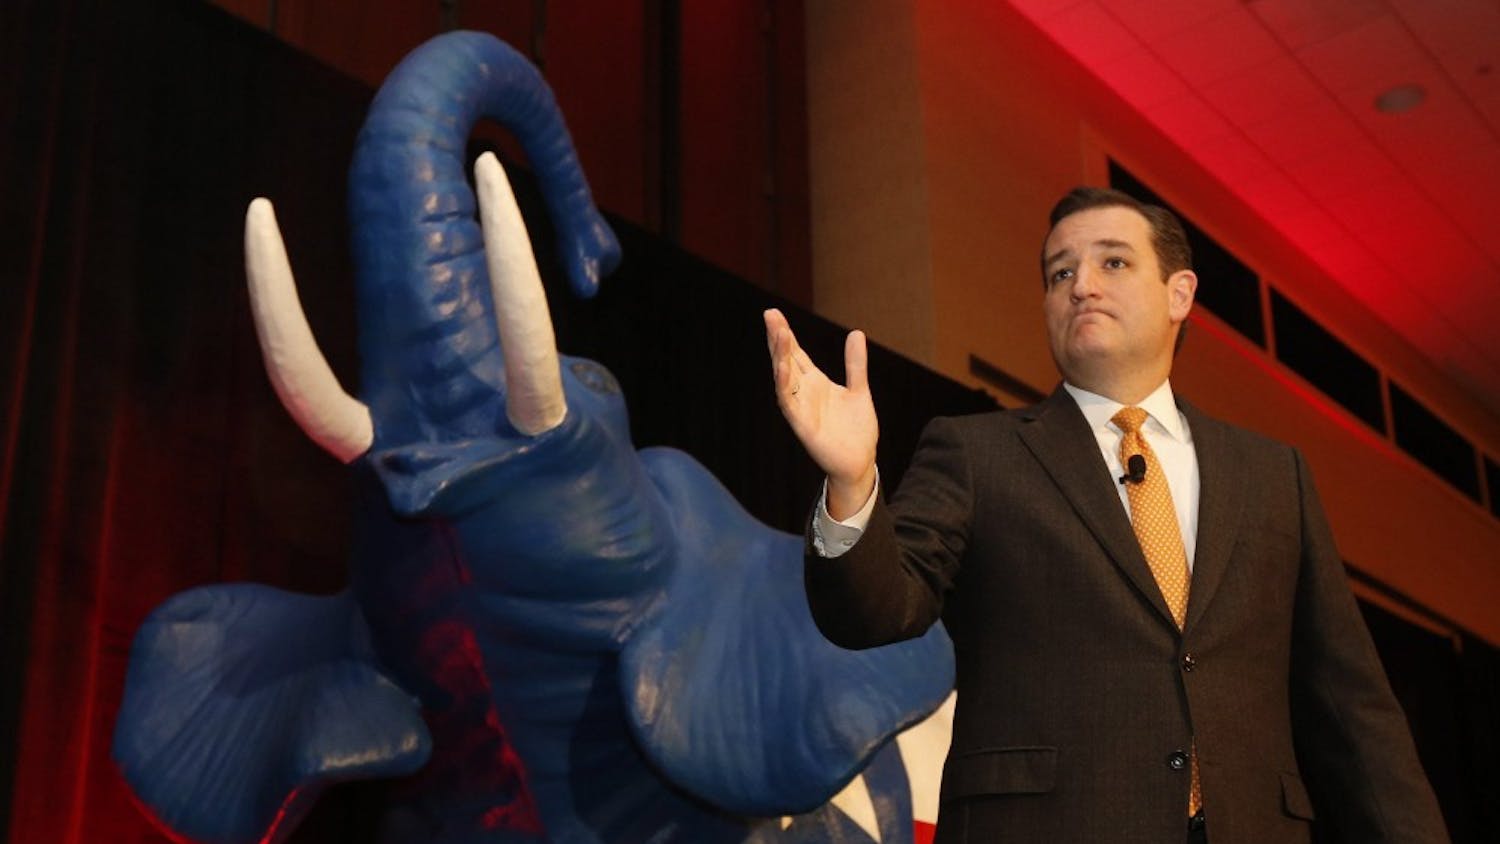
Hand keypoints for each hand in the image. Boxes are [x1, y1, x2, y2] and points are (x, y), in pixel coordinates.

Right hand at [764, 309, 877, 518]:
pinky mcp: (802, 425)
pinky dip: (784, 385)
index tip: (774, 314)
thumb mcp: (858, 390)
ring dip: (779, 357)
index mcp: (815, 383)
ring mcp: (801, 408)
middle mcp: (804, 393)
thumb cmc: (856, 430)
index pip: (795, 353)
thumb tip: (855, 333)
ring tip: (777, 333)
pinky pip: (789, 403)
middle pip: (786, 361)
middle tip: (770, 315)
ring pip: (784, 378)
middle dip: (778, 339)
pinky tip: (782, 368)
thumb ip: (855, 364)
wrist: (860, 462)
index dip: (785, 334)